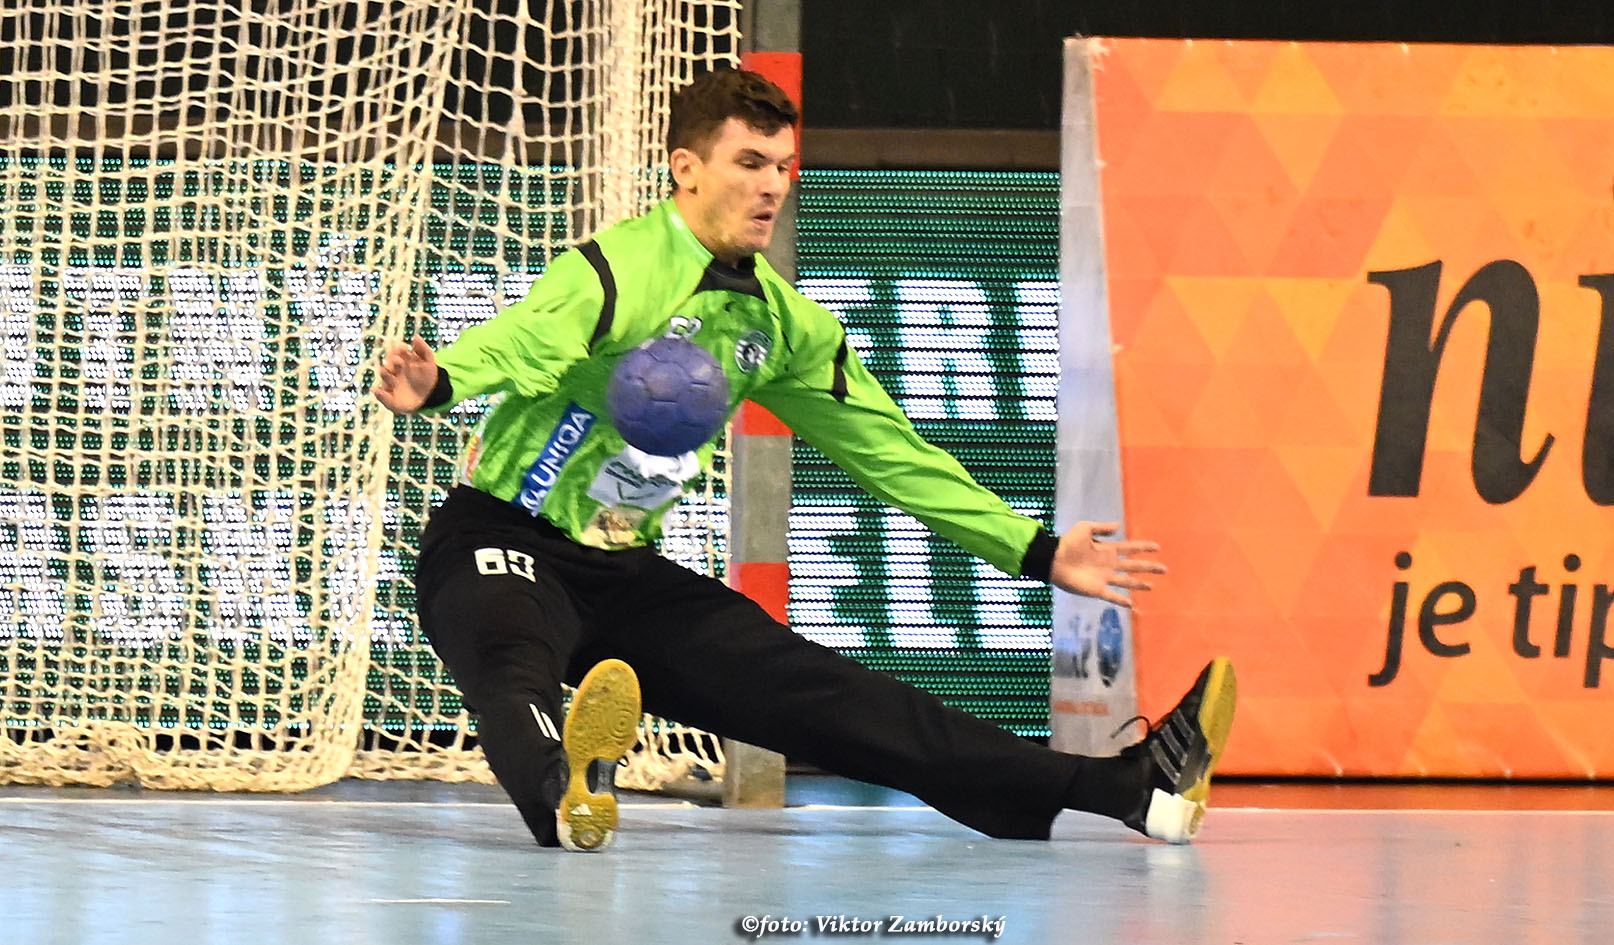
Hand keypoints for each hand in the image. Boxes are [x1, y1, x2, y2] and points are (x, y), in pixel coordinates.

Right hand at [372, 334, 437, 414]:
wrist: (431, 394)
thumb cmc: (427, 375)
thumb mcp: (428, 361)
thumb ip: (423, 349)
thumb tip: (416, 336)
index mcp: (401, 361)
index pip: (397, 353)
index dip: (399, 350)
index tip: (404, 347)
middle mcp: (394, 373)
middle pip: (390, 365)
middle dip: (393, 363)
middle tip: (398, 361)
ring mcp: (392, 385)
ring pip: (386, 379)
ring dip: (385, 375)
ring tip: (385, 370)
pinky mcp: (391, 399)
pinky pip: (384, 397)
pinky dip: (379, 394)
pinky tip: (376, 390)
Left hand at [1048, 522, 1165, 607]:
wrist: (1053, 560)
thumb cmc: (1067, 543)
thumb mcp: (1084, 528)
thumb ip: (1101, 527)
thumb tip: (1118, 525)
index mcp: (1107, 550)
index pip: (1129, 548)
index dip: (1143, 548)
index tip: (1157, 547)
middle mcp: (1109, 564)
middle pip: (1133, 566)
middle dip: (1148, 567)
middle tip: (1164, 569)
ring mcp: (1104, 578)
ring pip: (1126, 581)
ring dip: (1139, 584)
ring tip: (1152, 586)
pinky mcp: (1097, 589)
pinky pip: (1112, 596)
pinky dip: (1121, 600)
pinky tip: (1131, 604)